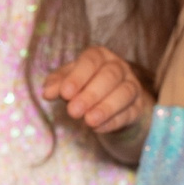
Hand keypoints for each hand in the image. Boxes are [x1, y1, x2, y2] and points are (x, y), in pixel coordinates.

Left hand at [39, 46, 153, 134]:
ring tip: (88, 121)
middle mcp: (119, 67)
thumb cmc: (84, 87)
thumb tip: (47, 93)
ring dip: (105, 108)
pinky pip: (129, 112)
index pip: (91, 60)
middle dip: (91, 94)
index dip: (78, 76)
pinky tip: (98, 128)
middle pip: (110, 76)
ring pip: (124, 93)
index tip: (65, 94)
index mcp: (100, 56)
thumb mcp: (68, 83)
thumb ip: (57, 85)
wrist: (109, 104)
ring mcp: (132, 86)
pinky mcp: (137, 107)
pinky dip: (113, 121)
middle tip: (73, 111)